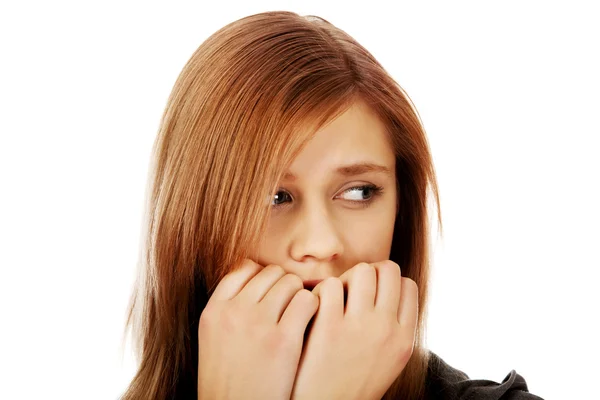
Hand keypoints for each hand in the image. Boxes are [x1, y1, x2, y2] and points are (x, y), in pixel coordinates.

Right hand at [197, 259, 318, 399]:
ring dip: (300, 295)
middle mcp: (233, 312)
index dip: (263, 277)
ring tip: (300, 315)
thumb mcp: (214, 339)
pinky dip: (314, 307)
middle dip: (284, 285)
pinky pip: (307, 301)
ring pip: (291, 282)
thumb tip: (257, 280)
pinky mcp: (283, 340)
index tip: (271, 293)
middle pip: (270, 273)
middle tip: (290, 306)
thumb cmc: (230, 382)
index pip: (243, 268)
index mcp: (213, 311)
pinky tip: (311, 323)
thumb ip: (230, 309)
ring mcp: (257, 324)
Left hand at [291, 260, 417, 399]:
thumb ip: (394, 328)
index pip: (407, 285)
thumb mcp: (389, 360)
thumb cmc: (353, 383)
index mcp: (404, 338)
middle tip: (352, 290)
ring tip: (335, 296)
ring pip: (362, 270)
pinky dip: (321, 291)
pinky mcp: (328, 328)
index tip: (372, 293)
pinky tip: (316, 306)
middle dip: (369, 273)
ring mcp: (359, 327)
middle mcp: (386, 330)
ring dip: (347, 278)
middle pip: (388, 269)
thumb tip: (391, 289)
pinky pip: (331, 285)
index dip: (388, 283)